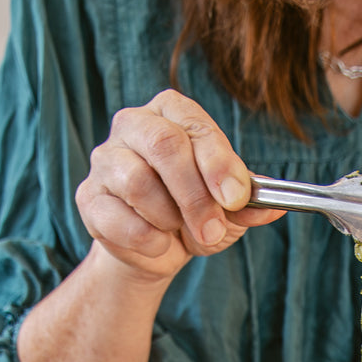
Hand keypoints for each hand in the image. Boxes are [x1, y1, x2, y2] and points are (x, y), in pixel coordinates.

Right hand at [75, 89, 283, 281]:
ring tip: (179, 231)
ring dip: (170, 218)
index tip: (235, 198)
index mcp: (171, 112)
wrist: (157, 249)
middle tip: (212, 229)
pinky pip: (117, 217)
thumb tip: (272, 207)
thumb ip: (249, 205)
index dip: (217, 162)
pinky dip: (147, 239)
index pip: (193, 125)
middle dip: (195, 195)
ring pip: (138, 181)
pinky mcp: (89, 197)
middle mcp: (133, 124)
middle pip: (164, 145)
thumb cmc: (194, 215)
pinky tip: (158, 243)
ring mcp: (106, 158)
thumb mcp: (229, 210)